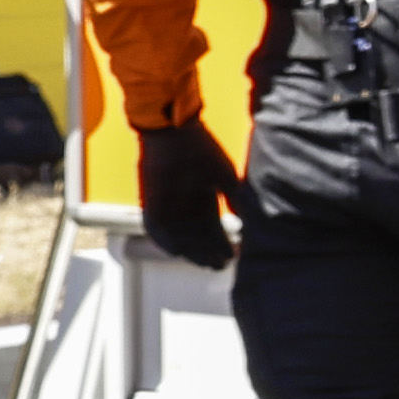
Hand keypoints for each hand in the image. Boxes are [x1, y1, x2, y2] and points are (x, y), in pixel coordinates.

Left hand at [133, 122, 243, 273]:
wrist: (173, 132)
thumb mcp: (224, 175)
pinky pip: (155, 227)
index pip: (212, 227)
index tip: (232, 255)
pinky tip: (176, 252)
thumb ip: (235, 198)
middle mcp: (185, 205)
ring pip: (178, 236)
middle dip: (207, 252)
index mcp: (203, 198)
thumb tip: (247, 218)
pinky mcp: (151, 201)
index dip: (221, 243)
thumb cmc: (201, 150)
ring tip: (202, 262)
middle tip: (218, 266)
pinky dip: (164, 240)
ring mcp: (167, 204)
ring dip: (189, 251)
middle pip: (195, 236)